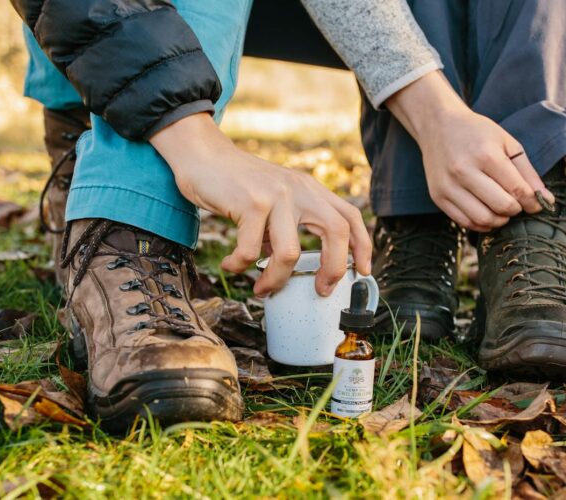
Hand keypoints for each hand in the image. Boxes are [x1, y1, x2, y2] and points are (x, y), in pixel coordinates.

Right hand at [151, 114, 371, 296]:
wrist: (202, 154)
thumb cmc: (237, 183)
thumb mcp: (276, 196)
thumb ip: (290, 223)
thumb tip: (291, 266)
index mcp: (310, 189)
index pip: (349, 216)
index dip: (363, 245)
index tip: (362, 270)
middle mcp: (300, 189)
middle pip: (336, 232)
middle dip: (334, 269)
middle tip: (320, 290)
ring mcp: (277, 195)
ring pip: (290, 253)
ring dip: (275, 279)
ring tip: (261, 288)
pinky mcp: (250, 202)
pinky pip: (250, 251)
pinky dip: (238, 265)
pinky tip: (231, 264)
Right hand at [386, 72, 553, 231]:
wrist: (438, 125)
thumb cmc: (476, 132)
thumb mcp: (507, 143)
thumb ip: (527, 172)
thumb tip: (545, 199)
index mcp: (486, 155)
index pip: (517, 190)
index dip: (532, 202)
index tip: (537, 204)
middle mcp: (464, 171)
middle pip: (501, 207)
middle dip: (516, 210)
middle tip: (517, 204)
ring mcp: (448, 186)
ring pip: (483, 219)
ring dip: (499, 220)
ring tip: (503, 209)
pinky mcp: (438, 196)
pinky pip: (465, 222)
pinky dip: (481, 224)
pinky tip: (487, 212)